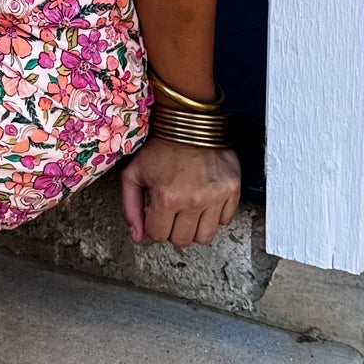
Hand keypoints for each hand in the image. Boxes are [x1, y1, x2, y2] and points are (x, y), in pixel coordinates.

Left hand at [120, 139, 240, 248]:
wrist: (189, 123)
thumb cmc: (160, 148)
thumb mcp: (134, 174)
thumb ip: (130, 208)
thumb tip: (138, 236)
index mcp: (167, 197)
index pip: (158, 235)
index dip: (154, 224)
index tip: (156, 210)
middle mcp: (193, 200)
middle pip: (182, 240)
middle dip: (173, 228)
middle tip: (172, 211)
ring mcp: (216, 196)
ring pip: (205, 237)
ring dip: (194, 227)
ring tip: (188, 209)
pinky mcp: (233, 190)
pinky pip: (225, 221)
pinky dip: (214, 216)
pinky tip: (205, 200)